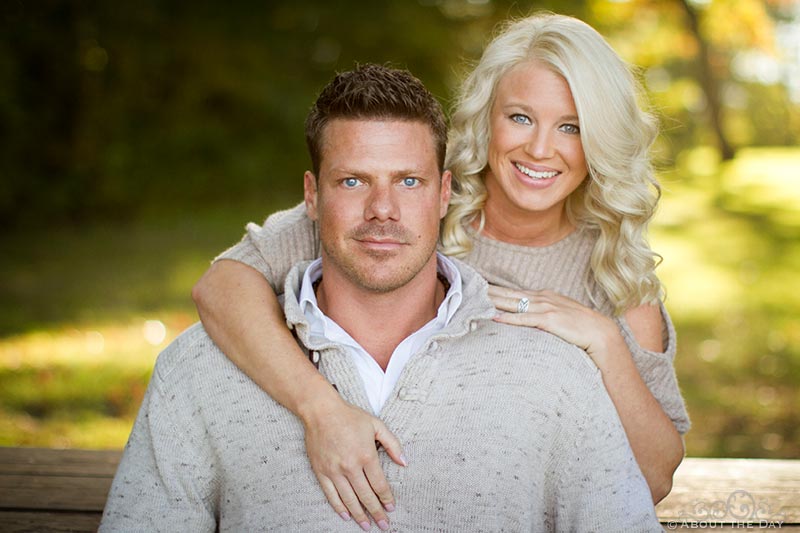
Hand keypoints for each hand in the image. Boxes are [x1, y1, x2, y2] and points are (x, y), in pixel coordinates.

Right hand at [302, 397, 405, 530]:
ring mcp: (335, 471)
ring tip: (367, 526)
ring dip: (359, 515)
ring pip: (349, 499)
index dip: (387, 498)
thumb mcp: (376, 425)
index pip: (379, 484)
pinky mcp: (321, 472)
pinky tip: (346, 515)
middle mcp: (351, 466)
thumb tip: (404, 462)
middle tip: (384, 525)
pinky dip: (339, 507)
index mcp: (367, 455)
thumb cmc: (350, 416)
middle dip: (377, 512)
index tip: (391, 508)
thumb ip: (392, 444)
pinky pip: (331, 494)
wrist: (321, 411)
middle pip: (366, 496)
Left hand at [488, 285, 622, 366]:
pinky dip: (508, 317)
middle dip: (488, 290)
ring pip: (513, 303)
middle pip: (509, 293)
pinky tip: (494, 317)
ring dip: (493, 301)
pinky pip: (524, 318)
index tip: (478, 287)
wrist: (602, 334)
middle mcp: (542, 298)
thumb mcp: (559, 316)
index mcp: (544, 296)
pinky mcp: (550, 320)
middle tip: (468, 287)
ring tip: (475, 299)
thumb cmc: (581, 328)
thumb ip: (542, 315)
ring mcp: (546, 308)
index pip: (514, 291)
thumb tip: (526, 319)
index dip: (495, 289)